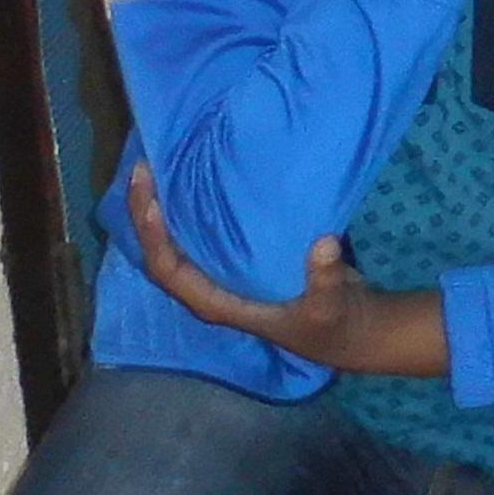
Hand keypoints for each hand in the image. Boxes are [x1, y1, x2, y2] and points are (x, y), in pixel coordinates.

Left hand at [128, 167, 452, 376]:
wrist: (350, 330)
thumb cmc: (333, 324)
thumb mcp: (331, 307)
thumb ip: (326, 280)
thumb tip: (324, 243)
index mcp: (217, 304)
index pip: (169, 271)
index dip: (155, 237)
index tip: (151, 199)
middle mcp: (209, 288)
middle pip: (161, 251)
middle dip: (146, 212)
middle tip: (143, 167)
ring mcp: (221, 275)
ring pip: (176, 240)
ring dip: (164, 205)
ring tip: (158, 164)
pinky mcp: (237, 261)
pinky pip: (201, 232)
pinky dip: (191, 205)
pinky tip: (194, 173)